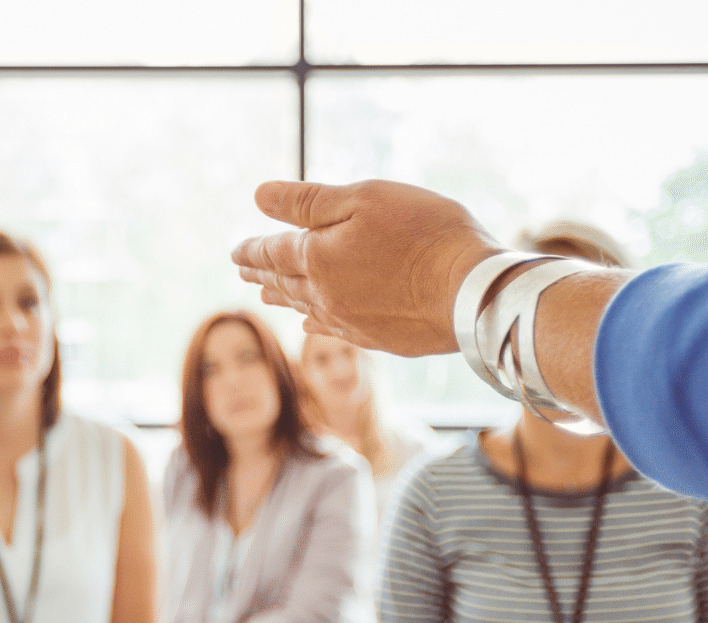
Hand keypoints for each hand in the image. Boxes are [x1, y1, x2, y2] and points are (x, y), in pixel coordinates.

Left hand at [234, 179, 502, 356]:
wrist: (472, 291)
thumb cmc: (424, 234)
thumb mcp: (364, 199)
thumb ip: (308, 201)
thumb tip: (259, 197)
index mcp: (317, 258)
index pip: (273, 252)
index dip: (251, 250)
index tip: (235, 251)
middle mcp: (326, 295)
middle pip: (284, 282)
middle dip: (262, 273)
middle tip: (243, 269)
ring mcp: (352, 322)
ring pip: (306, 307)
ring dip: (283, 298)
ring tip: (267, 294)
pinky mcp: (380, 339)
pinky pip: (333, 330)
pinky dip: (316, 323)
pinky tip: (312, 325)